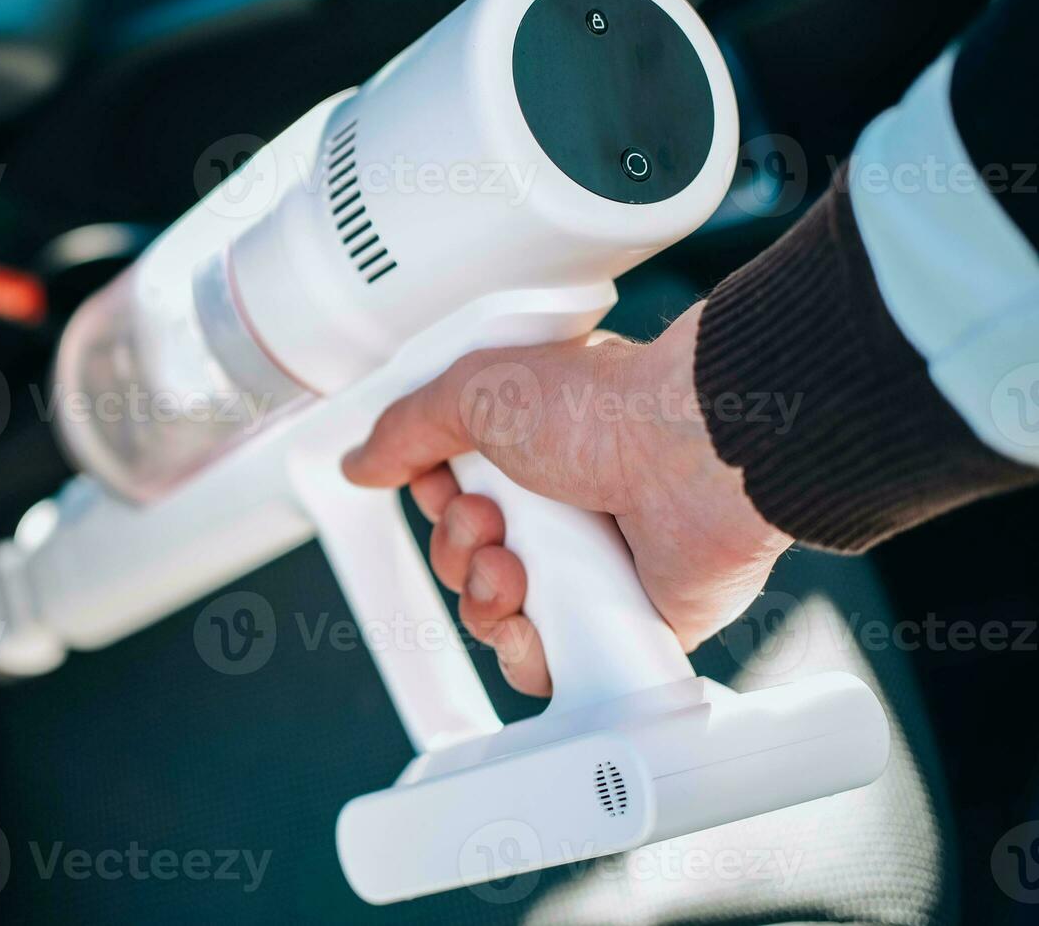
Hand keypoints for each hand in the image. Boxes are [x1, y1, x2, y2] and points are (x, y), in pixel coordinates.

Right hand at [342, 302, 792, 696]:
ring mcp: (589, 569)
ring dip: (484, 594)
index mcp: (532, 450)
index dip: (436, 501)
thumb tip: (361, 461)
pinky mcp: (619, 623)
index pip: (454, 496)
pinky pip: (546, 664)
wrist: (691, 458)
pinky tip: (531, 618)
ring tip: (516, 565)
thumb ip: (408, 428)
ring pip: (495, 615)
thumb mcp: (477, 388)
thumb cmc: (605, 409)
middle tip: (489, 520)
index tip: (443, 483)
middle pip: (466, 561)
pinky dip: (525, 651)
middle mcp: (562, 509)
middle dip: (457, 548)